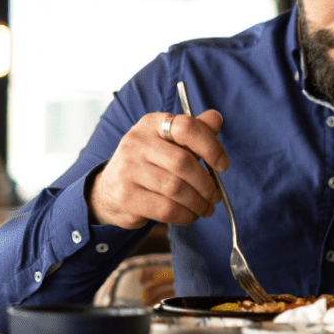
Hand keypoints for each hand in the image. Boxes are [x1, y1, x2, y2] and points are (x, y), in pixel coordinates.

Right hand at [88, 111, 229, 229]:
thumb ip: (195, 131)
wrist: (110, 190)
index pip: (187, 127)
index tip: (223, 165)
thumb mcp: (170, 143)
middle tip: (215, 196)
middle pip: (183, 162)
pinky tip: (190, 215)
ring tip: (205, 208)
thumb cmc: (149, 164)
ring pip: (176, 188)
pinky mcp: (126, 196)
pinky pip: (165, 208)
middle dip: (206, 183)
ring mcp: (128, 169)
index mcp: (152, 124)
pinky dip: (185, 215)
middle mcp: (137, 142)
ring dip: (198, 203)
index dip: (211, 147)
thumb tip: (216, 118)